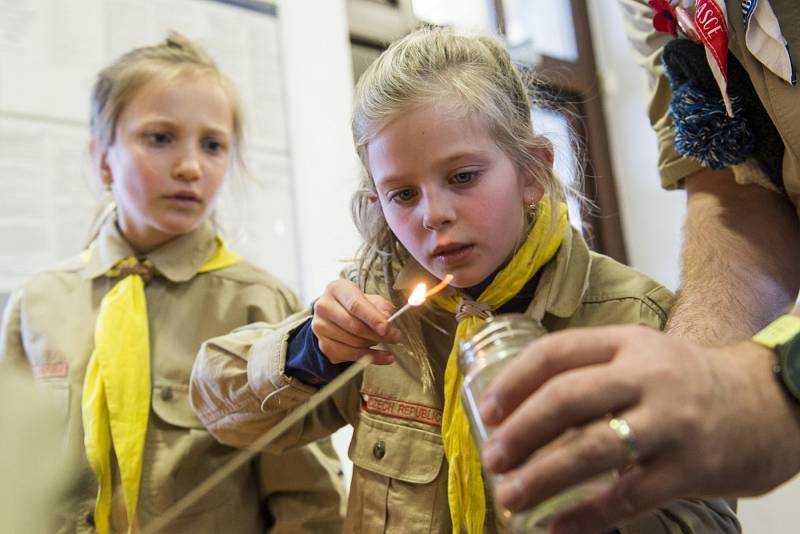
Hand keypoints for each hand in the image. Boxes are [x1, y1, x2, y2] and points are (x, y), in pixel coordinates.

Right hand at [311, 280, 400, 364]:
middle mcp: (324, 307)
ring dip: (373, 344)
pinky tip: (384, 357)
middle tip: (395, 337)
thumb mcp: (370, 299)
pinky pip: (350, 355)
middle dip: (378, 334)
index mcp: (337, 289)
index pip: (355, 305)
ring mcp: (321, 327)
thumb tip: (387, 320)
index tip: (386, 328)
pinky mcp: (323, 345)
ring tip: (386, 342)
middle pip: (354, 326)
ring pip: (353, 342)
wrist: (335, 316)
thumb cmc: (355, 305)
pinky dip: (370, 358)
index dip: (372, 318)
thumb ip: (381, 307)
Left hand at [477, 325, 799, 533]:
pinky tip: (557, 527)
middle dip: (521, 431)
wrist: (765, 404)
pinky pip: (629, 496)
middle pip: (568, 397)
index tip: (486, 411)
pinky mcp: (691, 467)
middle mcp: (648, 375)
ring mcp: (672, 421)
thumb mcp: (641, 356)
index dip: (513, 382)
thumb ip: (590, 372)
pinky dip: (588, 516)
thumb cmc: (684, 383)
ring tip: (510, 497)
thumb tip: (519, 411)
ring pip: (593, 448)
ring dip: (542, 477)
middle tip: (493, 459)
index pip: (556, 352)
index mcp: (626, 342)